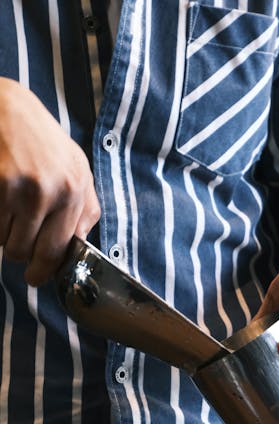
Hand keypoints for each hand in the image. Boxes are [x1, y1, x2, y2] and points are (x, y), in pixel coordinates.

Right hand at [0, 77, 100, 285]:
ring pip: (5, 242)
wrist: (5, 106)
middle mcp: (51, 191)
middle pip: (28, 252)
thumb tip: (81, 244)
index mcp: (75, 190)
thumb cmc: (41, 139)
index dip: (44, 270)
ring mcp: (21, 189)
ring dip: (3, 235)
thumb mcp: (76, 167)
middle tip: (17, 250)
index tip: (36, 276)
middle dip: (20, 257)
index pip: (60, 250)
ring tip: (8, 210)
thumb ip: (85, 207)